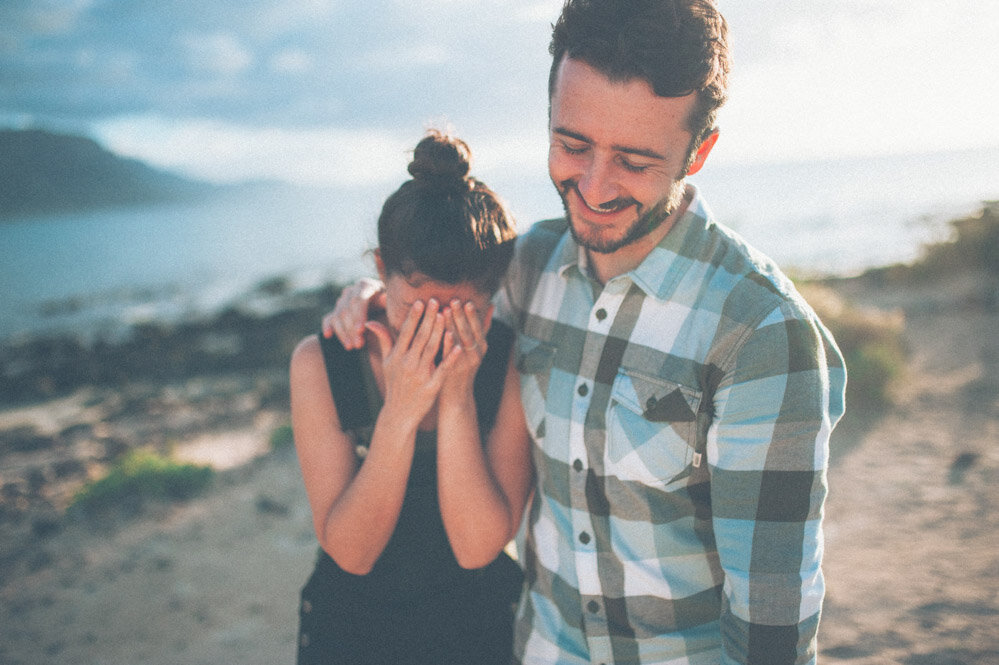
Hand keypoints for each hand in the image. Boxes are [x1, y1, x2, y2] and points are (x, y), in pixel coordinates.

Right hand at [322, 278, 385, 348]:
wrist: (385, 310)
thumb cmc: (392, 308)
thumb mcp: (393, 305)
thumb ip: (388, 303)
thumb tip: (384, 298)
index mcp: (366, 285)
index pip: (359, 299)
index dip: (359, 315)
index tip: (361, 330)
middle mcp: (352, 291)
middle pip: (347, 309)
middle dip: (352, 328)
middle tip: (359, 345)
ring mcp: (342, 300)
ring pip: (337, 316)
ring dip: (343, 333)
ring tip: (351, 347)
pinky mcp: (336, 311)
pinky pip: (329, 318)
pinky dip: (327, 326)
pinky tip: (328, 335)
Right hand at [365, 299, 454, 428]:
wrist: (399, 413)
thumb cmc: (395, 384)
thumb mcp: (387, 362)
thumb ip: (383, 340)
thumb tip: (370, 321)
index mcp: (397, 356)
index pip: (406, 332)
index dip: (414, 316)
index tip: (420, 301)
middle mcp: (407, 364)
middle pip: (420, 337)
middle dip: (428, 318)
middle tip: (436, 301)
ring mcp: (420, 375)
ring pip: (431, 349)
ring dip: (439, 332)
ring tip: (445, 315)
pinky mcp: (432, 387)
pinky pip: (442, 370)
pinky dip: (449, 358)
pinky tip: (458, 346)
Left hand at [439, 300, 492, 399]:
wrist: (457, 396)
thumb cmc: (465, 366)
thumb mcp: (477, 347)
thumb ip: (483, 327)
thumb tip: (490, 305)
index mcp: (482, 347)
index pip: (478, 327)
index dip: (472, 315)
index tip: (467, 300)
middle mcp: (475, 354)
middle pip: (468, 332)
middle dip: (461, 315)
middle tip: (454, 300)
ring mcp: (464, 363)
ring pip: (459, 342)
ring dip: (453, 325)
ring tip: (445, 310)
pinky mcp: (452, 370)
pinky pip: (450, 355)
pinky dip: (448, 344)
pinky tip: (444, 333)